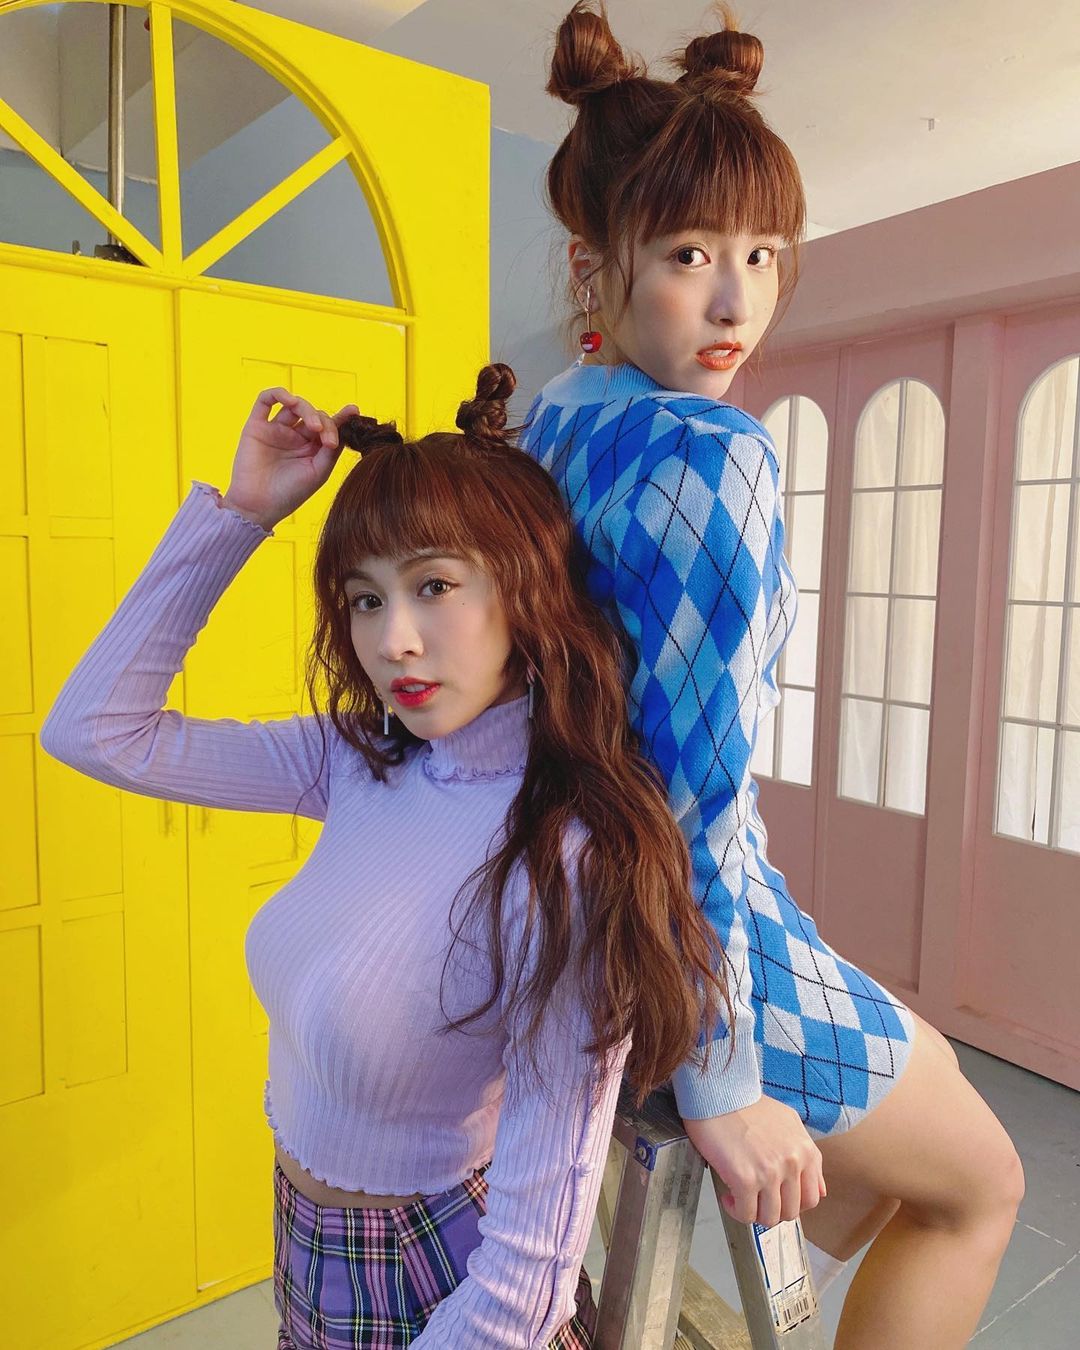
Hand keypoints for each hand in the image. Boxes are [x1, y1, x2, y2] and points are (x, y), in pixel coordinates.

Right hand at [221, 388, 360, 530]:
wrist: (259, 506)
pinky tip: (290, 401)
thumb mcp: (319, 471)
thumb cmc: (290, 494)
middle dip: (325, 423)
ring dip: (307, 410)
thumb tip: (346, 425)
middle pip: (314, 415)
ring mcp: (275, 430)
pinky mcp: (256, 426)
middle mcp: (294, 437)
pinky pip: (265, 400)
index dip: (341, 418)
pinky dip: (279, 394)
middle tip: (328, 441)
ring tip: (314, 427)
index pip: (328, 427)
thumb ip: (332, 449)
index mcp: (311, 449)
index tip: (354, 410)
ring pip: (294, 406)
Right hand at [684, 1096, 825, 1227]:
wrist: (718, 1093)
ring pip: (770, 1218)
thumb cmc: (747, 1104)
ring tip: (741, 1197)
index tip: (778, 1196)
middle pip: (791, 1211)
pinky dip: (736, 1210)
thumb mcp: (789, 1122)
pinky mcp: (745, 1179)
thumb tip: (819, 1187)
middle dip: (772, 1208)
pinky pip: (746, 1214)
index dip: (792, 1202)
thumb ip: (807, 1154)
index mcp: (805, 1150)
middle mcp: (792, 1163)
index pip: (812, 1198)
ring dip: (754, 1212)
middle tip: (757, 1197)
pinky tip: (729, 1196)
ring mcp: (770, 1172)